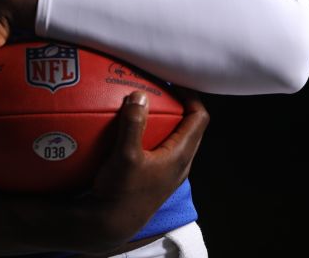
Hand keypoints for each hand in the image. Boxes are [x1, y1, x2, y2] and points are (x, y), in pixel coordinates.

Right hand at [78, 89, 209, 251]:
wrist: (108, 225)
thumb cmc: (121, 192)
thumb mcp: (125, 156)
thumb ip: (133, 124)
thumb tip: (139, 95)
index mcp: (180, 156)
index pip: (200, 119)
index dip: (192, 97)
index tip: (174, 83)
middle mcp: (179, 164)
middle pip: (190, 128)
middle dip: (179, 107)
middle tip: (160, 91)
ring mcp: (167, 173)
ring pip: (175, 140)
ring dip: (165, 123)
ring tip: (147, 107)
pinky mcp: (154, 178)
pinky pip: (160, 150)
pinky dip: (152, 136)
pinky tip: (131, 132)